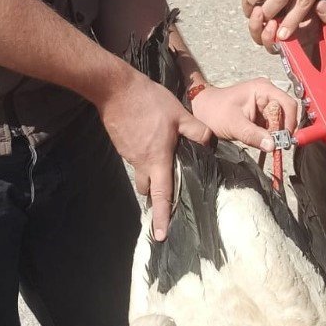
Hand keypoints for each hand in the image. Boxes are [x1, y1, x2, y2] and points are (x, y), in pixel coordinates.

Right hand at [95, 68, 212, 240]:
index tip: (161, 236)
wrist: (116, 89)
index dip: (162, 217)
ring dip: (151, 173)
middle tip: (168, 192)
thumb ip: (197, 131)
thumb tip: (210, 143)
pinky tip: (152, 141)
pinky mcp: (122, 144)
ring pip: (141, 172)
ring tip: (163, 161)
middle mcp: (141, 162)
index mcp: (157, 160)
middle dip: (156, 195)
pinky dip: (144, 157)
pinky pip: (135, 158)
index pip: (161, 195)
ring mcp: (129, 154)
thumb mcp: (180, 114)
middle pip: (148, 189)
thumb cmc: (149, 102)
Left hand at [190, 80, 298, 150]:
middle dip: (281, 131)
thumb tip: (273, 146)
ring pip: (280, 122)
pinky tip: (261, 141)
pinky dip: (269, 136)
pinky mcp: (261, 115)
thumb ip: (254, 135)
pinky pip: (272, 127)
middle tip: (273, 145)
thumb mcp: (234, 124)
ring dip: (275, 135)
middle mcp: (267, 95)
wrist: (202, 110)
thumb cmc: (214, 111)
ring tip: (263, 142)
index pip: (288, 104)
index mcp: (263, 89)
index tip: (284, 139)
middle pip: (286, 114)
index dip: (290, 122)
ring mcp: (264, 105)